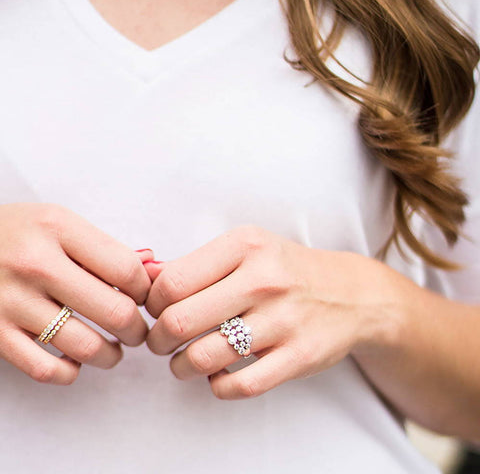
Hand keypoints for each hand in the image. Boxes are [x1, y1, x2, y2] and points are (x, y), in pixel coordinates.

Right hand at [0, 203, 151, 383]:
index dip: (146, 290)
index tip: (144, 298)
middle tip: (137, 331)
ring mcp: (11, 301)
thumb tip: (155, 268)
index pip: (126, 270)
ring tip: (114, 349)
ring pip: (84, 346)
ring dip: (110, 355)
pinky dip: (69, 372)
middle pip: (114, 311)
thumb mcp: (60, 223)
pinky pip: (44, 369)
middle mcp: (35, 264)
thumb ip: (107, 247)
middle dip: (137, 329)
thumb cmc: (19, 233)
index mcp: (58, 228)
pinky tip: (76, 362)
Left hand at [145, 225, 401, 398]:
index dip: (152, 304)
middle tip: (161, 341)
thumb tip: (144, 276)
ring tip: (183, 361)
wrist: (351, 293)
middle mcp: (264, 280)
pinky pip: (239, 385)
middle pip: (180, 321)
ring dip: (180, 366)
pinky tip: (217, 375)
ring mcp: (284, 320)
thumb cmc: (286, 270)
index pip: (172, 282)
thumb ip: (194, 263)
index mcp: (245, 246)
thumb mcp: (247, 249)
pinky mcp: (299, 356)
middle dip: (158, 340)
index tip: (157, 311)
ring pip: (204, 357)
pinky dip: (216, 386)